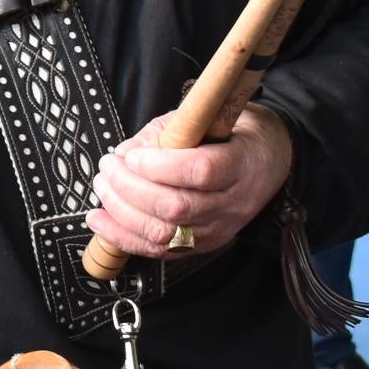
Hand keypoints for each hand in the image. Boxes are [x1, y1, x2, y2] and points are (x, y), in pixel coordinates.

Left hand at [86, 105, 293, 259]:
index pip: (201, 171)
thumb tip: (124, 154)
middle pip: (177, 207)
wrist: (269, 162)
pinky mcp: (203, 245)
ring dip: (121, 211)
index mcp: (240, 163)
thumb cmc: (232, 133)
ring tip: (102, 186)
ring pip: (165, 234)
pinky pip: (159, 251)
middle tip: (107, 167)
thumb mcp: (204, 118)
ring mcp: (219, 229)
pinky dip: (122, 236)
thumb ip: (163, 133)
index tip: (132, 155)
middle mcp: (233, 203)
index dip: (159, 166)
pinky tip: (99, 219)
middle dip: (129, 188)